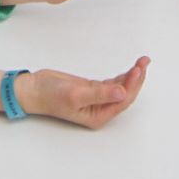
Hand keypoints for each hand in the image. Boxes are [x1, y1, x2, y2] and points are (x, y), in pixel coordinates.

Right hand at [13, 57, 150, 128]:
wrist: (34, 89)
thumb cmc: (51, 95)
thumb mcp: (76, 95)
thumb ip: (100, 94)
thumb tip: (122, 93)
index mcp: (98, 116)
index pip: (122, 101)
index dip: (132, 85)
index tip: (137, 70)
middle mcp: (101, 109)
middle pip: (125, 94)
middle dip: (136, 79)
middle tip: (143, 62)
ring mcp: (97, 98)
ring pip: (120, 87)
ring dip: (132, 75)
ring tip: (142, 61)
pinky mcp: (93, 88)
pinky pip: (112, 82)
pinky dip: (122, 75)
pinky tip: (131, 68)